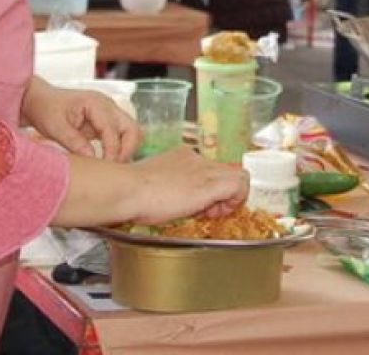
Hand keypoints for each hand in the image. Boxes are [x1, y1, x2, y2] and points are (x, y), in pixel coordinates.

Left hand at [22, 77, 140, 161]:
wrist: (40, 101)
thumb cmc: (45, 109)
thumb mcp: (55, 127)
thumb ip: (74, 142)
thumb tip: (93, 159)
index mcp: (95, 103)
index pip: (112, 130)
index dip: (112, 151)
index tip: (105, 167)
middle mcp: (107, 106)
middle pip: (132, 129)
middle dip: (127, 150)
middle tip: (113, 169)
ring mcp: (109, 113)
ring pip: (131, 133)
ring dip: (126, 150)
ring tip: (111, 167)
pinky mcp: (106, 122)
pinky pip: (121, 136)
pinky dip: (119, 149)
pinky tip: (107, 161)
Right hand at [129, 147, 249, 223]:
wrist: (128, 189)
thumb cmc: (132, 191)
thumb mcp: (152, 183)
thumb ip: (167, 185)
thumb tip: (169, 197)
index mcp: (182, 156)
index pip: (209, 168)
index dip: (209, 188)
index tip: (197, 204)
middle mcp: (197, 158)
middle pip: (227, 171)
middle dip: (222, 194)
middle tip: (206, 211)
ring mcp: (205, 170)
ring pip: (239, 176)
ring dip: (231, 198)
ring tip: (210, 213)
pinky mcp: (210, 183)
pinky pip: (239, 186)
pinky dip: (234, 201)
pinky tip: (215, 213)